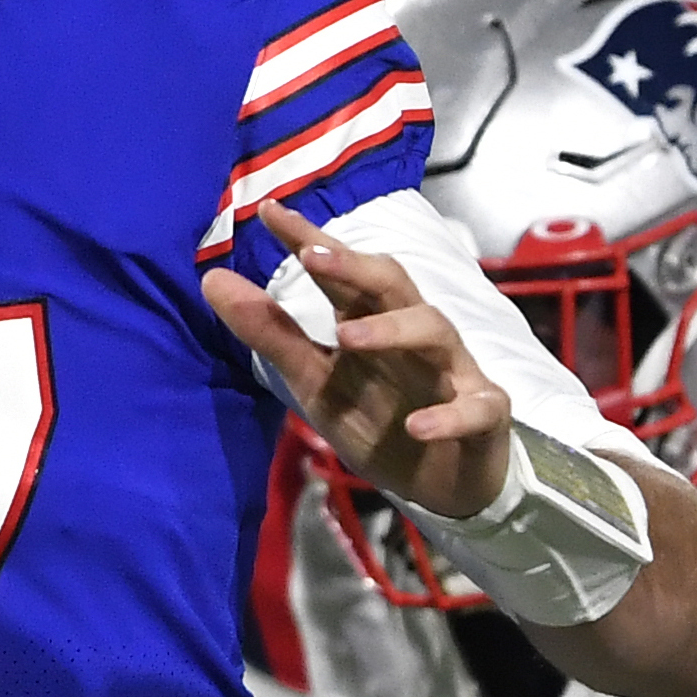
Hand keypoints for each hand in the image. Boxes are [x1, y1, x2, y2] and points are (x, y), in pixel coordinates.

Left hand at [202, 200, 513, 518]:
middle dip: (355, 267)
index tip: (268, 211)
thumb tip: (212, 278)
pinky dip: (450, 415)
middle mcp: (415, 335)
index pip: (340, 272)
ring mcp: (454, 372)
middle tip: (310, 256)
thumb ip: (271, 334)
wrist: (443, 485)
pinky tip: (418, 426)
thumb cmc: (382, 420)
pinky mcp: (484, 416)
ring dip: (392, 331)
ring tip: (348, 337)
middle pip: (393, 285)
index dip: (308, 239)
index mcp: (373, 323)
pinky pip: (476, 408)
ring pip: (434, 330)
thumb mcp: (317, 382)